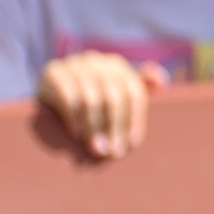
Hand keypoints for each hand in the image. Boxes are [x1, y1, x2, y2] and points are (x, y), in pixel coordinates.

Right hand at [37, 53, 167, 161]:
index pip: (134, 92)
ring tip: (97, 148)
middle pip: (114, 97)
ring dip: (95, 128)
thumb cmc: (91, 94)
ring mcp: (74, 64)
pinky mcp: (53, 73)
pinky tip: (78, 134)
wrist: (50, 87)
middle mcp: (97, 61)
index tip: (133, 143)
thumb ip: (141, 86)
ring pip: (91, 100)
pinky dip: (74, 118)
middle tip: (113, 152)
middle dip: (115, 127)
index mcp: (117, 65)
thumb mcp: (116, 90)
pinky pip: (68, 98)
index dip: (136, 118)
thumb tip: (162, 81)